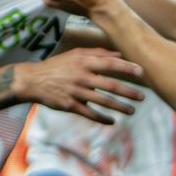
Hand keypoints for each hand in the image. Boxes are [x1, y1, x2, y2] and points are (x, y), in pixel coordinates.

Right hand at [17, 49, 146, 123]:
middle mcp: (82, 77)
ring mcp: (77, 92)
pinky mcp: (70, 105)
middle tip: (143, 97)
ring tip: (132, 111)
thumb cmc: (56, 66)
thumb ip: (97, 53)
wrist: (32, 81)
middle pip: (111, 85)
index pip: (111, 65)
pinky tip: (112, 121)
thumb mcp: (75, 54)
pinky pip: (90, 113)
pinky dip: (102, 118)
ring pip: (103, 101)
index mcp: (84, 63)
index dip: (127, 68)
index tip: (141, 73)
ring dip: (120, 107)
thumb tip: (119, 54)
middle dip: (129, 92)